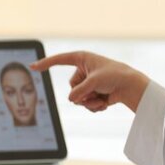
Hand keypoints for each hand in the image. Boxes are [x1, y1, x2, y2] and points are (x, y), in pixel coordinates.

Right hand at [31, 51, 148, 112]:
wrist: (132, 87)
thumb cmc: (116, 76)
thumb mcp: (94, 82)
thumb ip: (79, 91)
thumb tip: (72, 99)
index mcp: (82, 58)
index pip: (59, 60)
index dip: (45, 63)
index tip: (32, 66)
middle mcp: (83, 70)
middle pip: (71, 87)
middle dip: (82, 93)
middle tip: (96, 92)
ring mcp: (88, 83)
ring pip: (78, 98)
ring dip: (90, 102)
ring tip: (102, 98)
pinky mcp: (94, 93)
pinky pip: (85, 103)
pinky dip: (95, 106)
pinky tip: (106, 102)